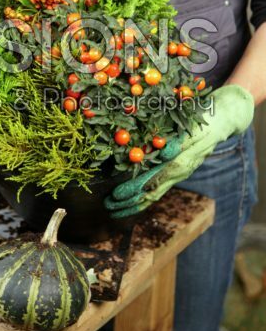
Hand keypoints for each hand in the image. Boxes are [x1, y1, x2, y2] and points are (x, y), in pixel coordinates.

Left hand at [104, 85, 253, 217]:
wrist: (222, 121)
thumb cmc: (204, 121)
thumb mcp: (192, 128)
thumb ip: (178, 142)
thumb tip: (163, 153)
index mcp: (180, 163)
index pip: (153, 181)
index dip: (133, 189)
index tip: (115, 195)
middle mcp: (179, 172)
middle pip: (151, 193)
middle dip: (129, 202)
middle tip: (108, 206)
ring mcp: (179, 173)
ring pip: (155, 194)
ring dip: (134, 204)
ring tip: (114, 209)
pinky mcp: (177, 170)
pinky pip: (159, 187)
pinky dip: (145, 197)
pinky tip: (133, 202)